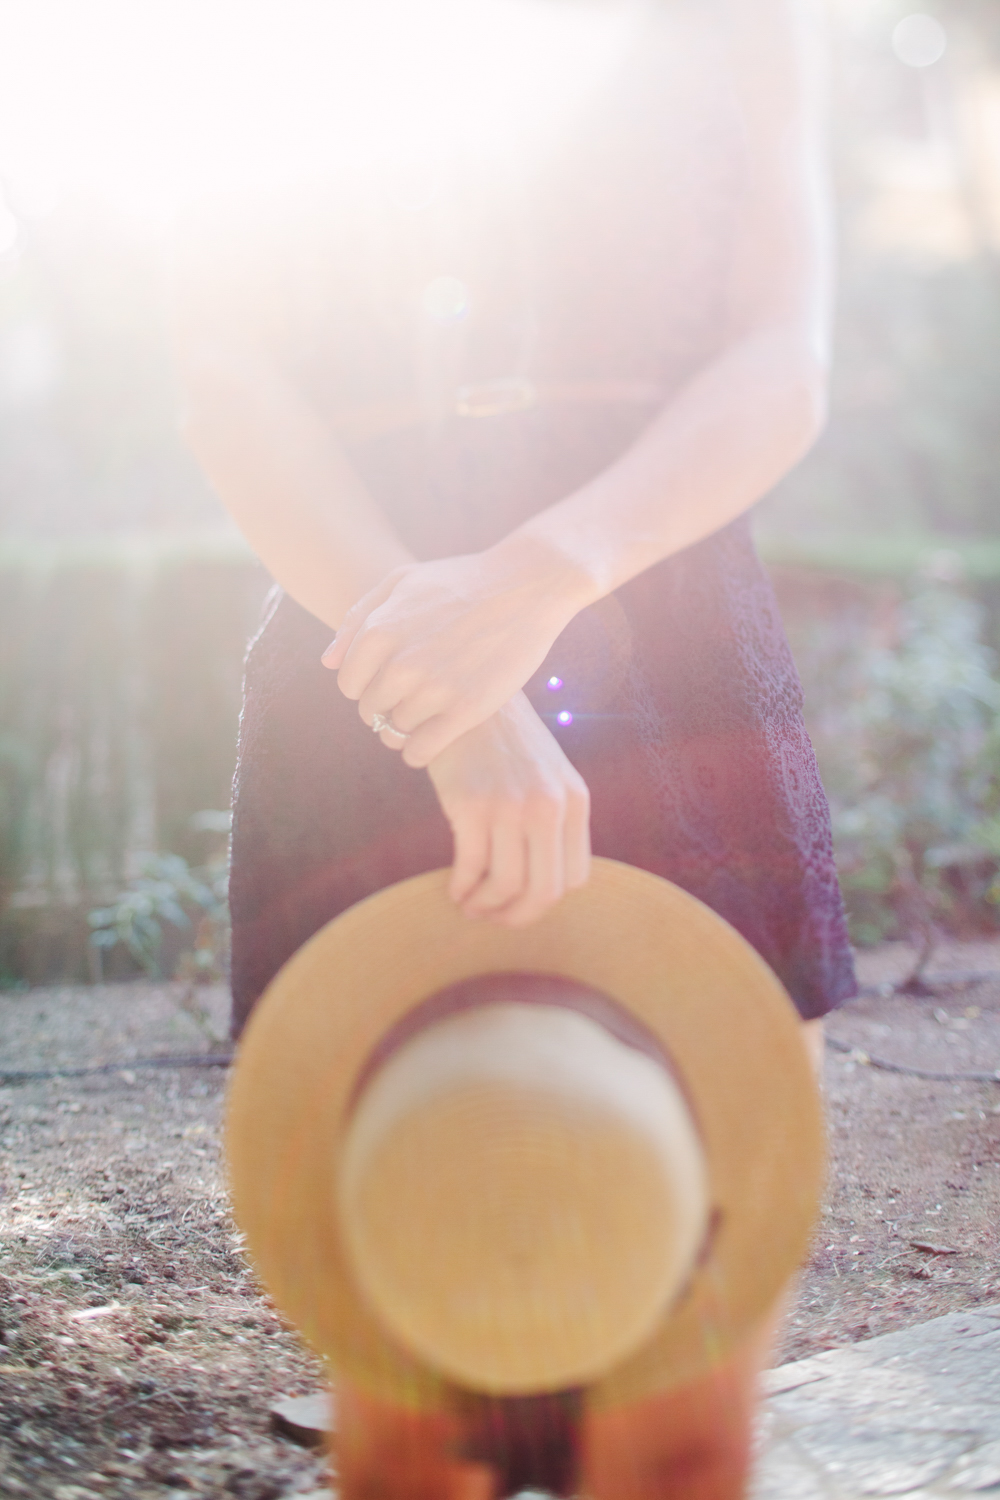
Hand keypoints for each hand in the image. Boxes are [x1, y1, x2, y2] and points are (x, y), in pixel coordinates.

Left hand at [321, 539, 589, 767]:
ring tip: (425, 716)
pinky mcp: (467, 710)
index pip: (349, 684)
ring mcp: (435, 689)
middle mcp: (401, 664)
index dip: (365, 686)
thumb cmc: (461, 581)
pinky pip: (421, 750)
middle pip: (370, 710)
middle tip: (409, 699)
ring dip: (403, 730)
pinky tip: (428, 742)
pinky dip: (417, 752)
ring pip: (395, 731)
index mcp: (379, 632)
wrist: (526, 584)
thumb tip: (329, 663)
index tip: (388, 683)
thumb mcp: (402, 581)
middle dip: (384, 708)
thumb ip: (359, 618)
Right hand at [426, 692, 590, 926]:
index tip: (521, 902)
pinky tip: (454, 888)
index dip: (545, 901)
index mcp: (575, 801)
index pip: (574, 879)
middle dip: (517, 917)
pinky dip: (461, 888)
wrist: (464, 701)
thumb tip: (540, 883)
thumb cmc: (504, 744)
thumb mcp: (547, 776)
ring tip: (469, 904)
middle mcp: (549, 806)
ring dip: (485, 906)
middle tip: (494, 918)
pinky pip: (471, 868)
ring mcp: (511, 806)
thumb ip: (554, 820)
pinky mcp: (471, 804)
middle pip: (544, 892)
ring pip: (506, 886)